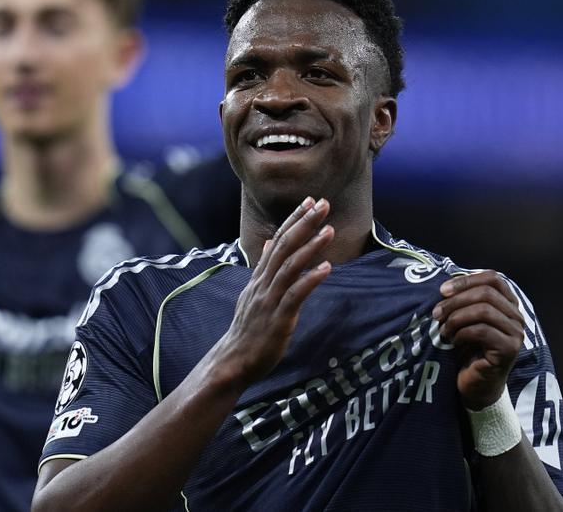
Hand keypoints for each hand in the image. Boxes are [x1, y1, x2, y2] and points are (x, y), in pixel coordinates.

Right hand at [215, 197, 332, 387]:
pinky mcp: (277, 319)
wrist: (233, 361)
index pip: (278, 240)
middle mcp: (263, 284)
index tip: (310, 201)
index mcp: (259, 277)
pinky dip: (310, 280)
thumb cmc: (248, 329)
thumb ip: (265, 267)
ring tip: (329, 230)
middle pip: (284, 246)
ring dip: (311, 247)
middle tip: (323, 204)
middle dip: (305, 223)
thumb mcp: (254, 292)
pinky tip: (327, 268)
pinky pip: (295, 296)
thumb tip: (272, 242)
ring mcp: (269, 300)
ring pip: (290, 267)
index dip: (294, 219)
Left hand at [432, 271, 525, 409]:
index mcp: (508, 304)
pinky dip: (462, 333)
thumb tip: (446, 285)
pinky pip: (482, 331)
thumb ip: (463, 301)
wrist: (475, 385)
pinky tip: (454, 341)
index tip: (443, 290)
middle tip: (436, 313)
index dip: (466, 280)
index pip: (493, 278)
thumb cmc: (468, 350)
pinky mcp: (509, 349)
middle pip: (486, 293)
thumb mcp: (465, 319)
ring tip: (443, 329)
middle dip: (456, 300)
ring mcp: (516, 333)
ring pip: (484, 311)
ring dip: (457, 317)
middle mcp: (516, 316)